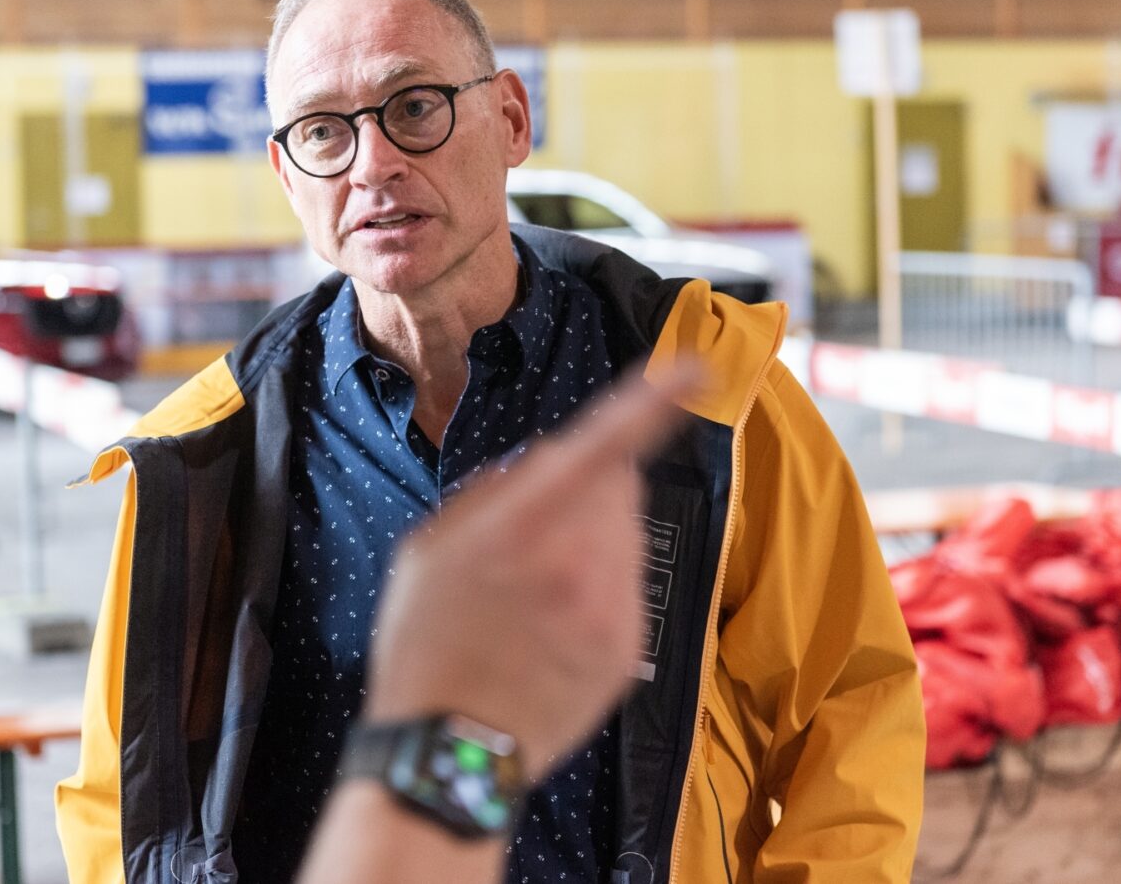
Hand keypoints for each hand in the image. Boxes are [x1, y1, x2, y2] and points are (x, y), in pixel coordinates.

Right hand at [365, 361, 702, 781]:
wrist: (450, 752)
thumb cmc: (426, 645)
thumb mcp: (429, 551)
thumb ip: (492, 494)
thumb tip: (550, 459)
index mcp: (521, 529)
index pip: (600, 447)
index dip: (651, 402)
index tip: (694, 368)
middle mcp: (577, 566)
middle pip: (618, 484)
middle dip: (589, 488)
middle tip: (530, 536)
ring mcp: (610, 613)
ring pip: (626, 536)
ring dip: (595, 542)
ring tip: (536, 594)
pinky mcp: (629, 652)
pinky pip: (628, 590)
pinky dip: (599, 593)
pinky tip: (552, 630)